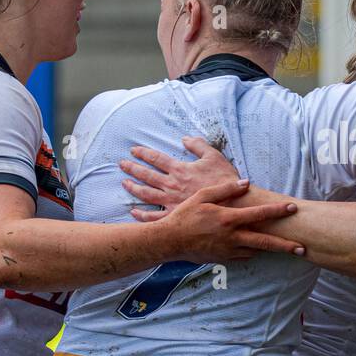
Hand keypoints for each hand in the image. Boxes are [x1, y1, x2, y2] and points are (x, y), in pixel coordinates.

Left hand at [120, 137, 240, 217]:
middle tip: (122, 165)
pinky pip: (154, 217)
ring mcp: (172, 202)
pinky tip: (134, 212)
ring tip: (125, 183)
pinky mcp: (175, 216)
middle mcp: (172, 185)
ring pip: (146, 194)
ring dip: (134, 188)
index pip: (157, 159)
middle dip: (133, 168)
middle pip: (147, 175)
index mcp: (180, 170)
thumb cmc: (224, 180)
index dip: (144, 153)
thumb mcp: (214, 156)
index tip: (134, 150)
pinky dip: (142, 215)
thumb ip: (198, 145)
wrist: (233, 204)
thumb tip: (185, 138)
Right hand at [154, 179, 304, 262]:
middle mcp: (232, 237)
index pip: (260, 214)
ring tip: (287, 248)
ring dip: (271, 249)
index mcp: (228, 219)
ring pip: (256, 251)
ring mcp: (228, 251)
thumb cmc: (185, 216)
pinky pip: (243, 257)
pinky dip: (253, 253)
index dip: (278, 210)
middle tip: (303, 248)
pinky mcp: (223, 260)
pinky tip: (259, 249)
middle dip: (286, 245)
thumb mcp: (203, 196)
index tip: (294, 208)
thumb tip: (246, 182)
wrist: (169, 241)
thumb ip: (226, 189)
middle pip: (265, 242)